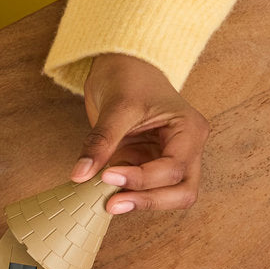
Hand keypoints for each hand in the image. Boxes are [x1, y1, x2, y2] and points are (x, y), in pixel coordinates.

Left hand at [70, 54, 208, 213]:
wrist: (122, 64)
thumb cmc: (128, 76)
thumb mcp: (116, 107)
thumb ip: (101, 142)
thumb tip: (80, 174)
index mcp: (189, 129)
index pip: (174, 168)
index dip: (142, 179)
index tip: (107, 176)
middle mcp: (188, 148)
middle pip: (183, 192)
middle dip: (149, 201)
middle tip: (113, 204)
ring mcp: (170, 159)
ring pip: (170, 198)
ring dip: (141, 203)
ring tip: (109, 202)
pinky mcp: (150, 165)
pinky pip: (146, 191)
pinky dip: (129, 196)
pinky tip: (106, 195)